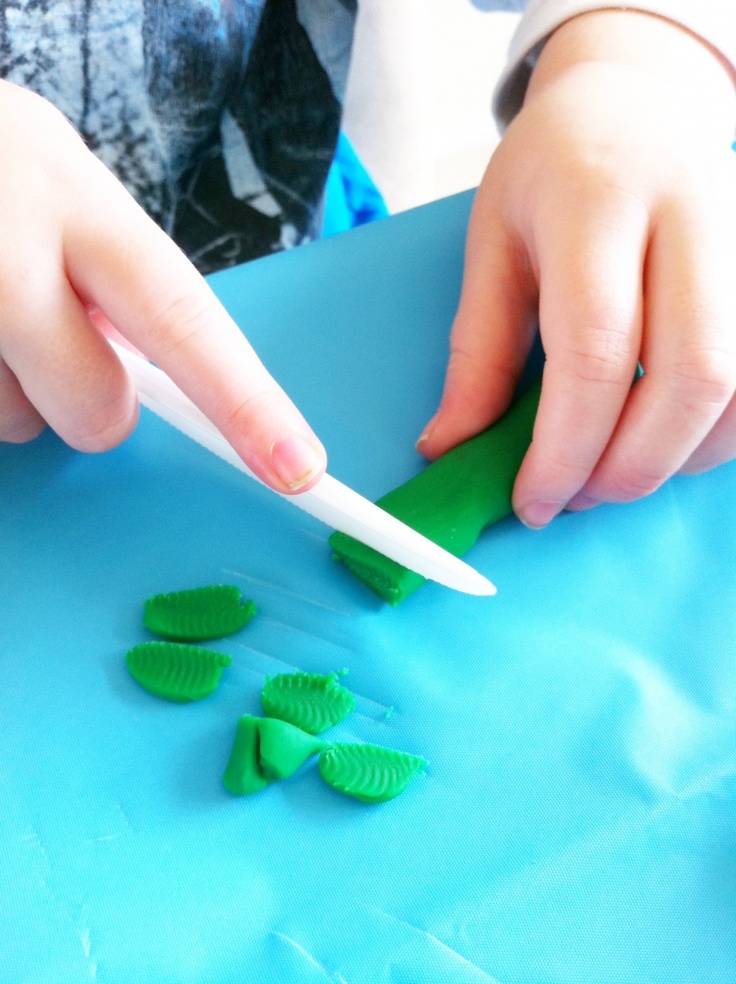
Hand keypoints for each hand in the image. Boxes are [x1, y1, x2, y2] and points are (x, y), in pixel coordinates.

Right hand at [0, 80, 324, 492]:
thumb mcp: (65, 191)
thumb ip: (120, 277)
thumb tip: (161, 375)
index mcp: (81, 204)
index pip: (183, 318)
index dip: (246, 403)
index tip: (299, 467)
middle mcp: (10, 248)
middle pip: (96, 406)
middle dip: (98, 408)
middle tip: (70, 350)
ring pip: (16, 422)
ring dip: (16, 390)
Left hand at [418, 10, 735, 526]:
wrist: (632, 105)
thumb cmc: (551, 173)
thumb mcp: (492, 246)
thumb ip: (476, 353)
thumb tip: (448, 449)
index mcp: (600, 204)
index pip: (597, 349)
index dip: (566, 448)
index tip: (531, 500)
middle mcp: (692, 220)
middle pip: (691, 378)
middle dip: (629, 468)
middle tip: (572, 498)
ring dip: (674, 460)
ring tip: (608, 472)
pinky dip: (711, 436)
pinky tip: (659, 441)